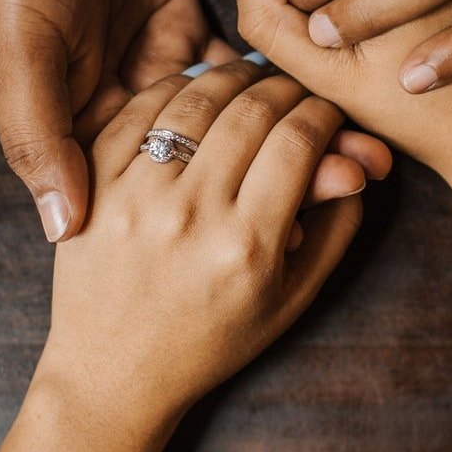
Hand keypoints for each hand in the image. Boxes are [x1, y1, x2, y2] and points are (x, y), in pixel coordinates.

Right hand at [0, 0, 387, 240]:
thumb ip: (41, 140)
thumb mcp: (14, 59)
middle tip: (354, 176)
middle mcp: (123, 114)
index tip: (295, 228)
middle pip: (209, 161)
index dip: (221, 213)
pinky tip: (334, 92)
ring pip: (235, 118)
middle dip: (280, 173)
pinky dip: (283, 76)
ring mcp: (158, 69)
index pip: (157, 193)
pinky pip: (241, 63)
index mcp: (76, 135)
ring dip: (293, 131)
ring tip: (360, 148)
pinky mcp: (184, 25)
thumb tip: (65, 230)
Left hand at [0, 59, 364, 451]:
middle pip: (253, 110)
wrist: (114, 374)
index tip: (329, 113)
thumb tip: (355, 160)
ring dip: (234, 78)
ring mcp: (136, 198)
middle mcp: (191, 216)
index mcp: (247, 247)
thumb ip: (332, 230)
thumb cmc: (210, 340)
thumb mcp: (289, 300)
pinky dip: (176, 88)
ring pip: (197, 97)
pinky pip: (140, 108)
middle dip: (286, 89)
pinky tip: (196, 92)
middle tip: (296, 93)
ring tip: (252, 82)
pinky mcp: (95, 187)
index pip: (298, 141)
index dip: (324, 113)